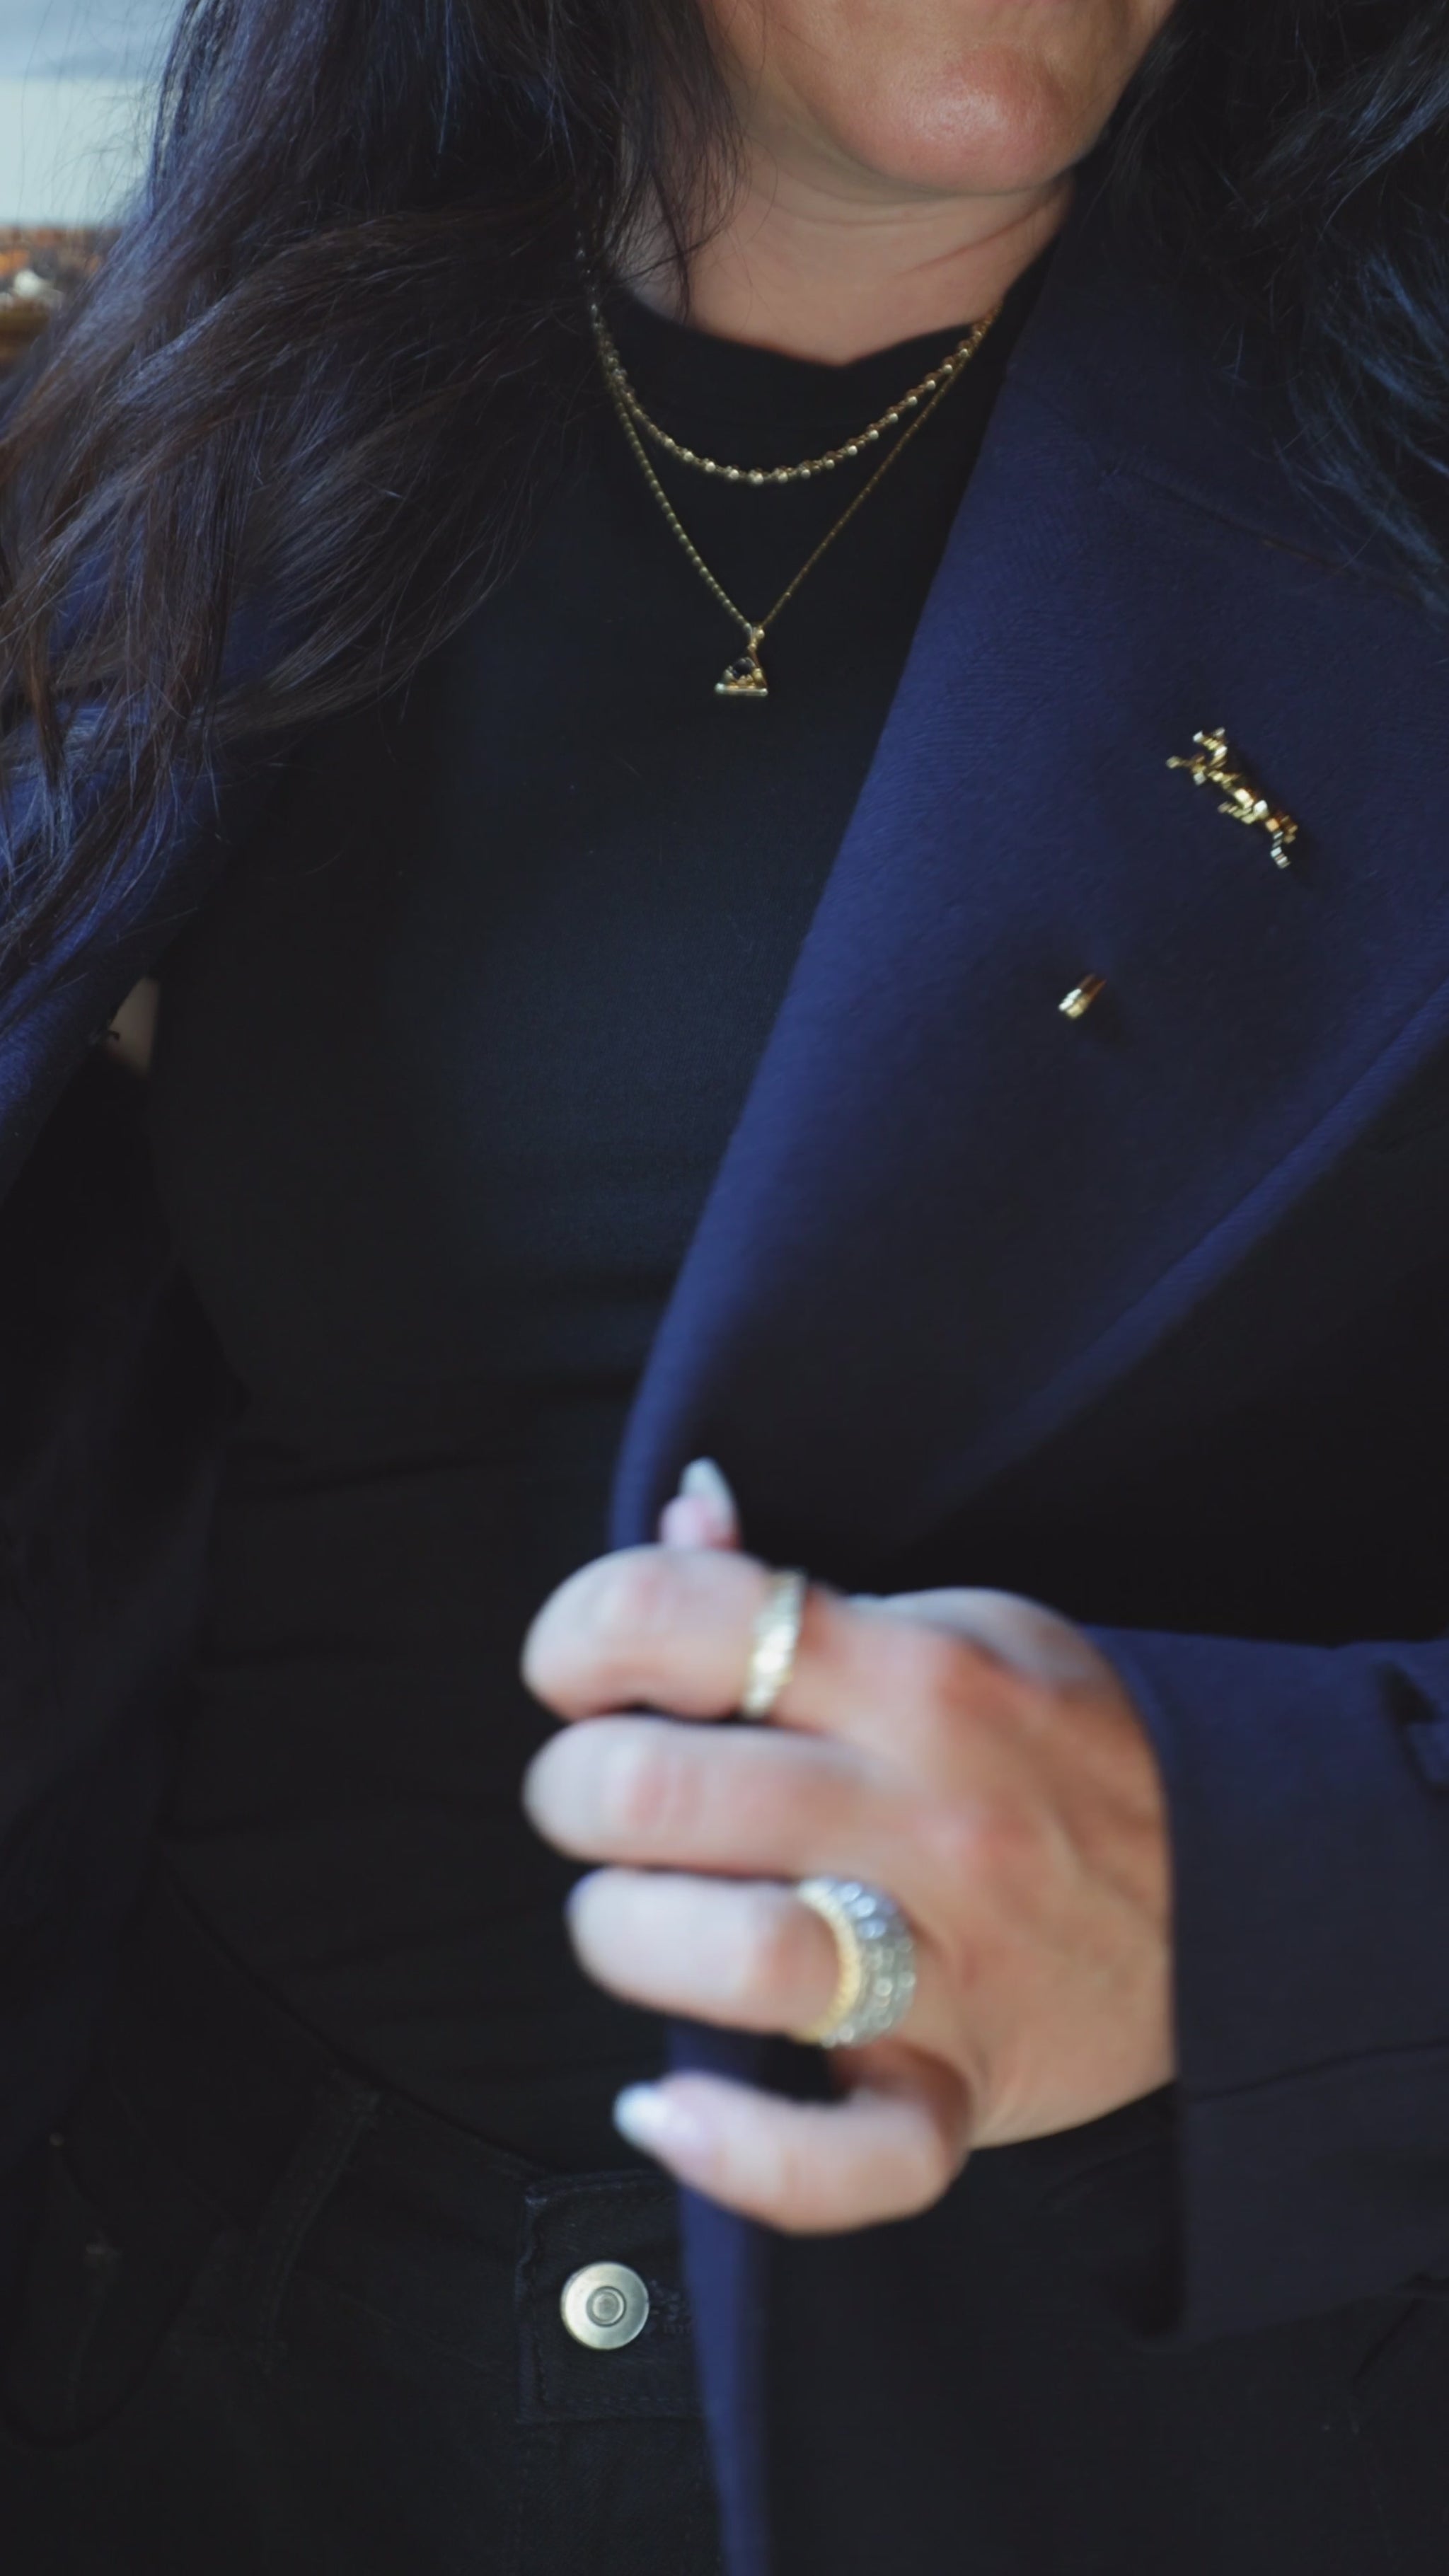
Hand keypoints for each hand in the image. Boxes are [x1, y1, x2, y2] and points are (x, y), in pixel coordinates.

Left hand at [521, 1475, 1171, 2233]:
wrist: (1247, 1887)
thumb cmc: (1064, 1748)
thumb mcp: (960, 1627)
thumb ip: (801, 1590)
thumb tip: (687, 1510)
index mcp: (916, 1674)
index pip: (685, 1617)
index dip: (581, 1632)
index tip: (578, 1669)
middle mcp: (928, 1810)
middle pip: (664, 1791)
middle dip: (574, 1790)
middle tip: (595, 1797)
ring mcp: (950, 1958)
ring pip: (733, 1957)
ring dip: (627, 1937)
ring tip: (633, 1917)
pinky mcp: (965, 2085)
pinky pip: (848, 2158)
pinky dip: (739, 2154)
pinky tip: (664, 2109)